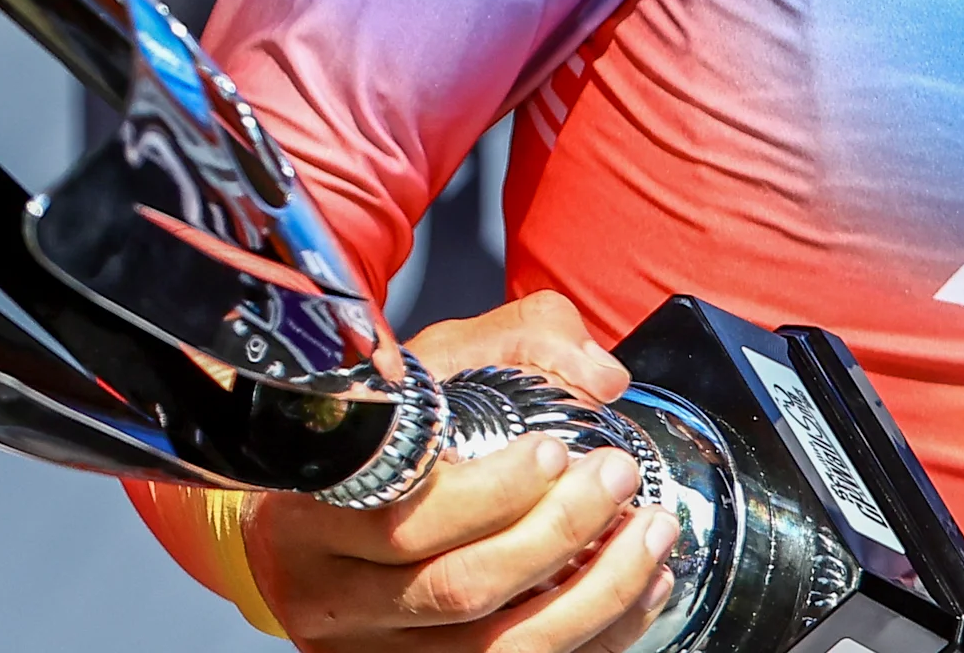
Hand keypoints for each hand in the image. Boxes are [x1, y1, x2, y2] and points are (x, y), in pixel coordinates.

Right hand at [244, 293, 676, 652]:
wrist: (320, 515)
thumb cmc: (382, 434)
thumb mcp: (430, 365)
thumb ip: (518, 341)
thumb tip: (601, 375)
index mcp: (314, 515)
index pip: (402, 519)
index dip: (489, 495)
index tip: (554, 452)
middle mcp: (333, 597)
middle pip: (456, 589)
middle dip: (558, 534)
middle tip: (618, 478)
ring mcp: (374, 650)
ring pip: (493, 650)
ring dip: (594, 598)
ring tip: (650, 536)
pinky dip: (595, 638)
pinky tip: (641, 592)